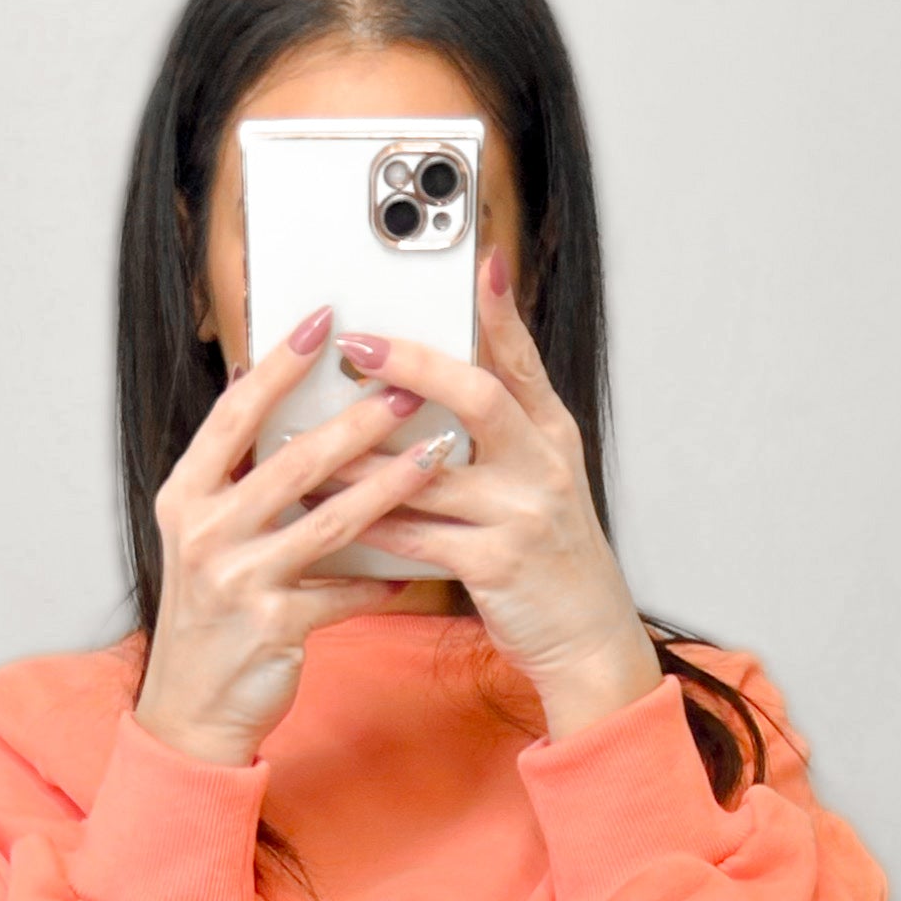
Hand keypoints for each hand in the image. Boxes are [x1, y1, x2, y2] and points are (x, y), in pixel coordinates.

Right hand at [134, 306, 446, 769]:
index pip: (234, 415)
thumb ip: (229, 472)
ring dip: (389, 485)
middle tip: (410, 385)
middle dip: (357, 420)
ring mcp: (237, 581)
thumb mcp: (202, 536)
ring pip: (329, 521)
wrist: (191, 709)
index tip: (323, 321)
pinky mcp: (273, 627)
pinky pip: (344, 593)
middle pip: (292, 462)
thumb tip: (251, 384)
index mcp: (185, 496)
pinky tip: (420, 565)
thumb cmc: (210, 614)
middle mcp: (204, 533)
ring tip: (435, 455)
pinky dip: (385, 580)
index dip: (279, 365)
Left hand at [328, 255, 663, 736]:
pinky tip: (330, 509)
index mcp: (552, 437)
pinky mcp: (497, 565)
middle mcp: (543, 467)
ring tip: (310, 433)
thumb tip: (444, 376)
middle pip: (477, 397)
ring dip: (363, 455)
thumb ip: (504, 427)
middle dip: (413, 365)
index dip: (501, 310)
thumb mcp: (544, 480)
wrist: (589, 640)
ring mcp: (522, 515)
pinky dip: (370, 522)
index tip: (479, 261)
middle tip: (357, 348)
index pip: (524, 360)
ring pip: (429, 472)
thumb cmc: (552, 559)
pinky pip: (419, 536)